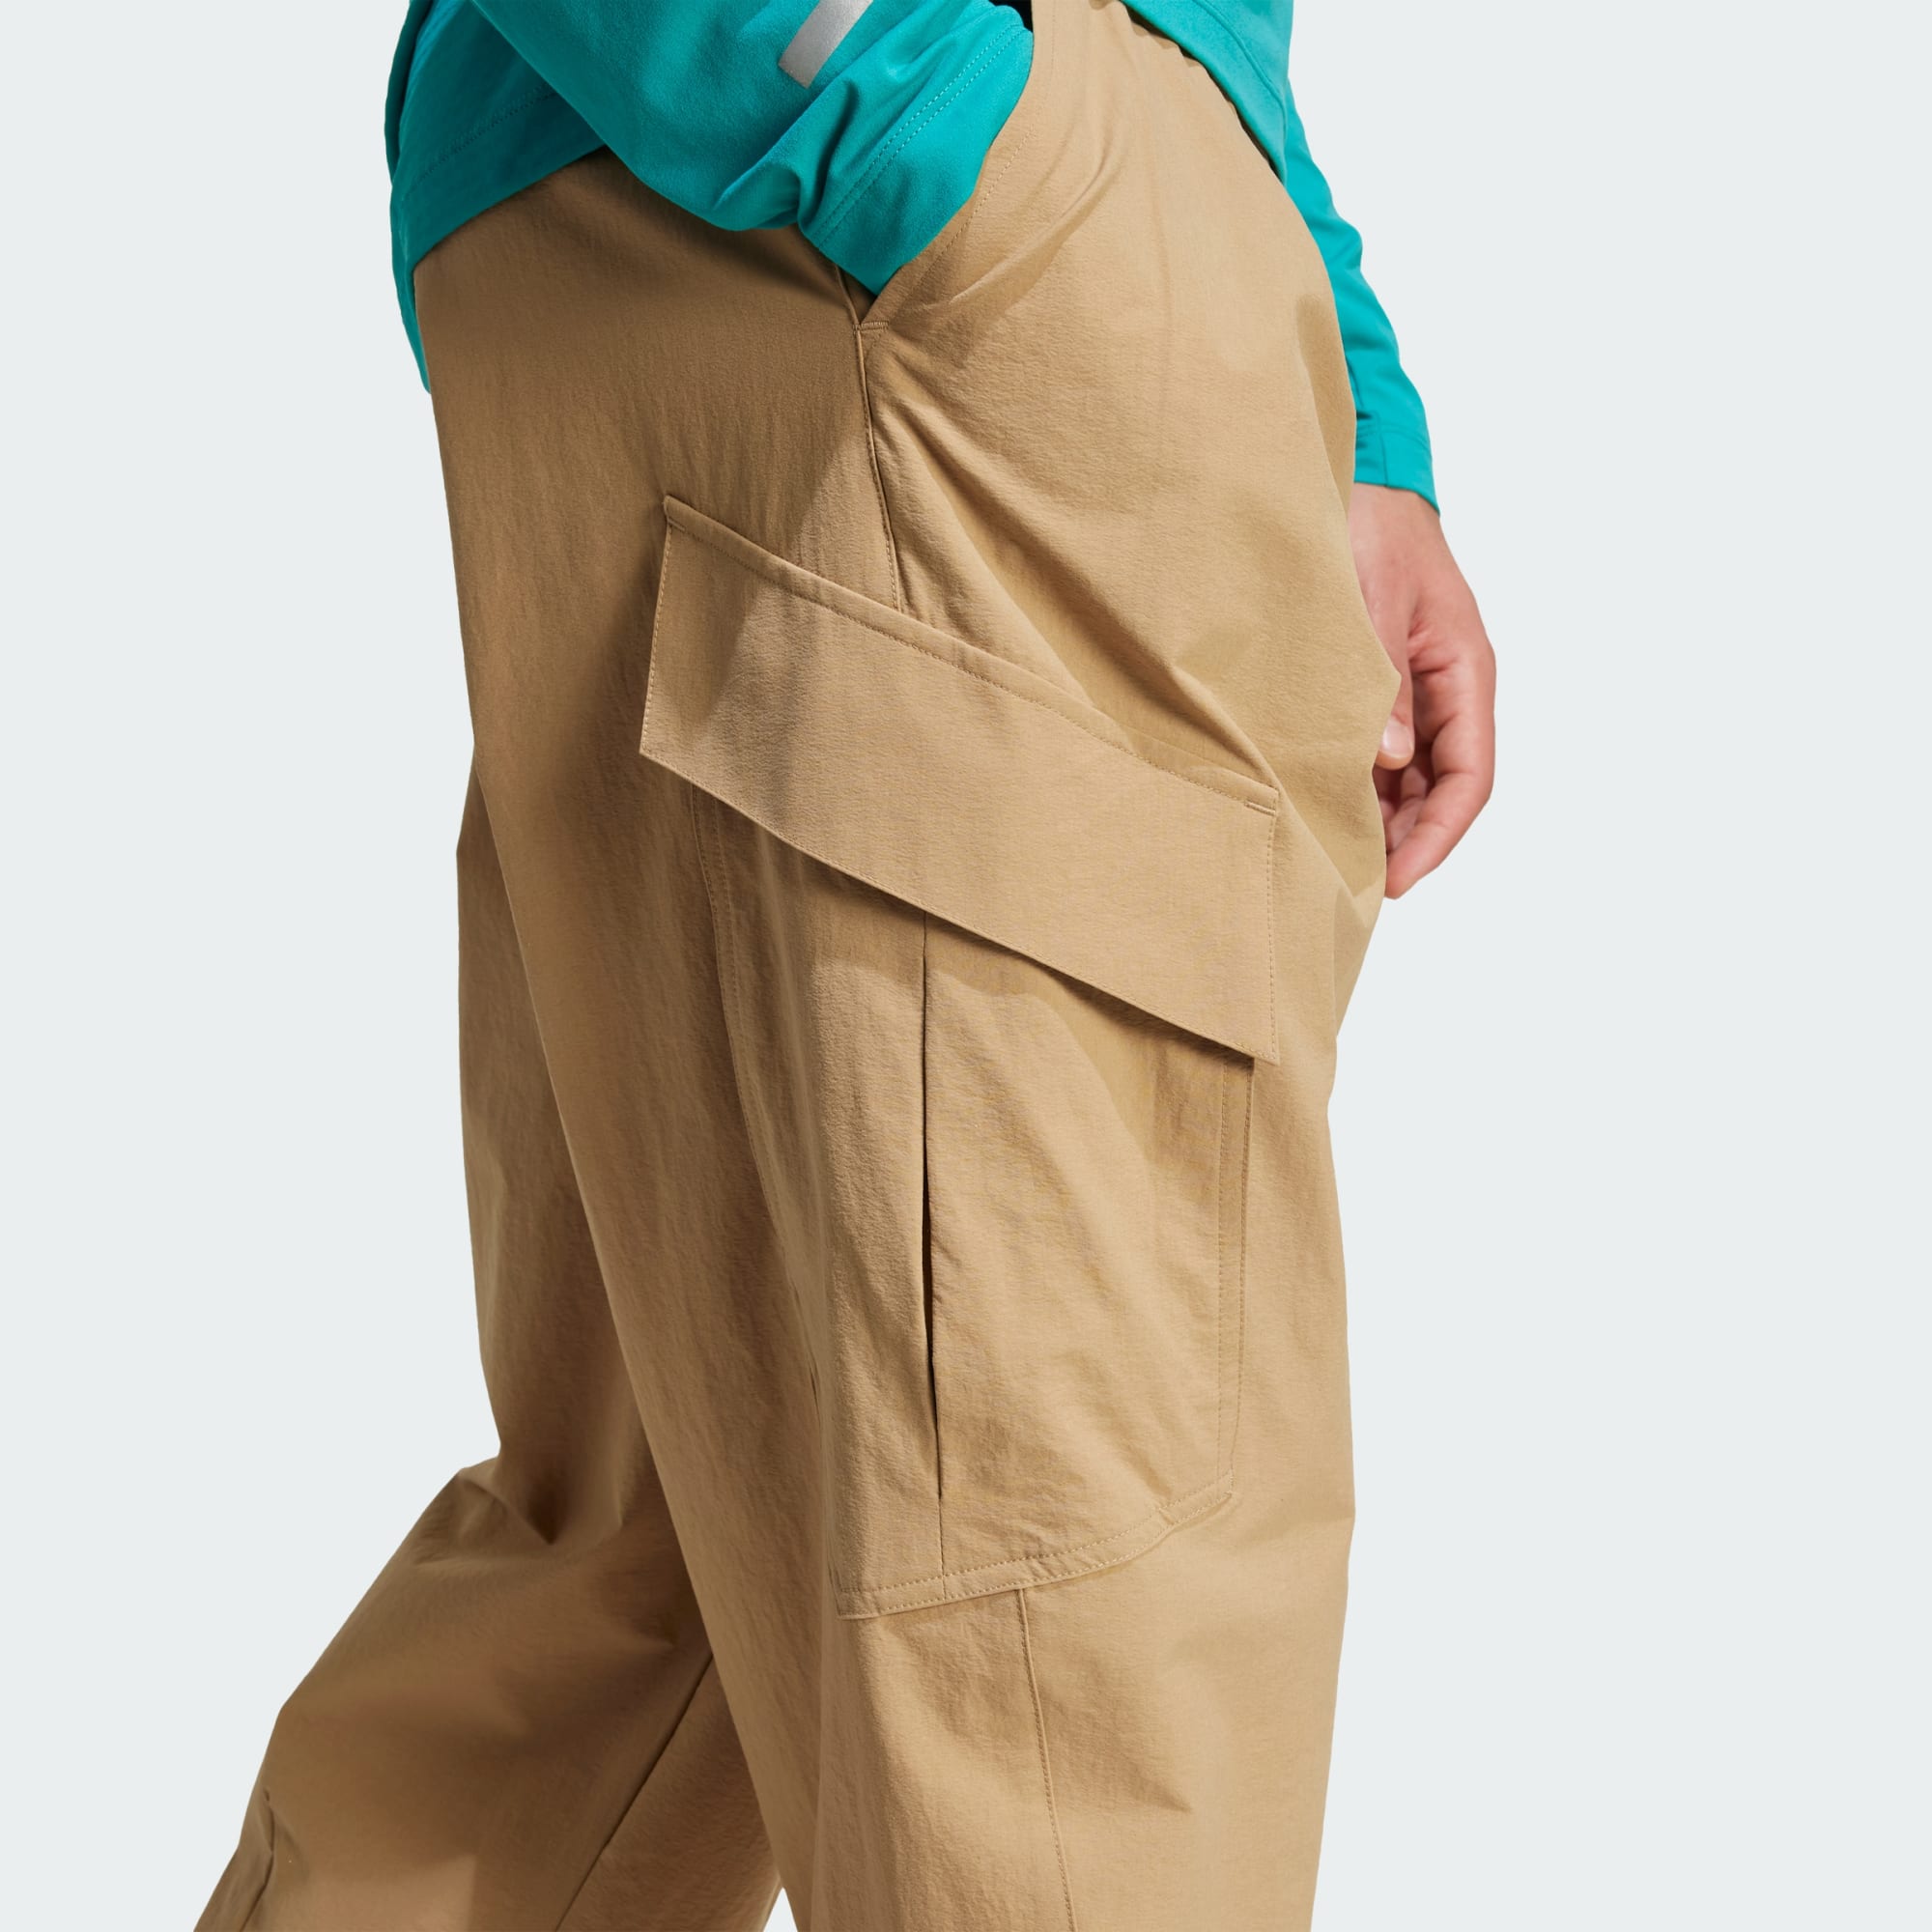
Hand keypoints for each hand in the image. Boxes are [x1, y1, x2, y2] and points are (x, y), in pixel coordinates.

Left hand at [1348, 483, 1496, 897]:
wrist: (1354, 476)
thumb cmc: (1370, 525)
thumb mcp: (1372, 603)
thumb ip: (1382, 684)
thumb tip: (1388, 761)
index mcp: (1466, 670)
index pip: (1470, 777)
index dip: (1437, 837)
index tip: (1397, 881)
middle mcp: (1449, 688)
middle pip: (1442, 789)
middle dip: (1407, 842)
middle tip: (1355, 887)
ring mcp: (1418, 690)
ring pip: (1412, 778)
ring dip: (1382, 819)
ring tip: (1336, 859)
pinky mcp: (1384, 686)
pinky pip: (1382, 752)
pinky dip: (1361, 786)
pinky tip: (1326, 809)